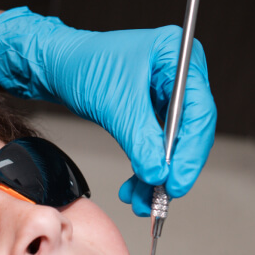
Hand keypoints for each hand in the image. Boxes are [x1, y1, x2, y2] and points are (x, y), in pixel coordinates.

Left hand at [0, 7, 216, 205]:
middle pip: (192, 130)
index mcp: (176, 55)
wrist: (55, 65)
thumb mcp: (115, 104)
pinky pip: (159, 144)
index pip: (199, 111)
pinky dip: (148, 167)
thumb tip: (160, 173)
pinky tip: (138, 187)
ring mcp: (168, 92)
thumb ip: (141, 141)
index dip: (191, 151)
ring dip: (159, 174)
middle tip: (164, 193)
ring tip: (144, 199)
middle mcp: (178, 72)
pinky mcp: (155, 109)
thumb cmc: (82, 64)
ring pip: (176, 143)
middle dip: (174, 166)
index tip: (177, 180)